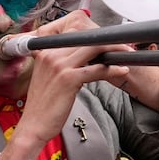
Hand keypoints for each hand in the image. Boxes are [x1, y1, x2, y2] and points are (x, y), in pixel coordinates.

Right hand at [11, 9, 117, 149]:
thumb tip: (82, 57)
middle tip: (122, 45)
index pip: (72, 34)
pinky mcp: (68, 79)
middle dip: (106, 40)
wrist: (33, 125)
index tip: (104, 40)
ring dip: (113, 49)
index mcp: (45, 52)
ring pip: (92, 48)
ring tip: (125, 53)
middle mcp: (51, 55)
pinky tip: (121, 70)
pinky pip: (96, 69)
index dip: (91, 37)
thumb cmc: (42, 106)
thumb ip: (60, 63)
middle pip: (84, 38)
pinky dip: (112, 69)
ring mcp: (59, 66)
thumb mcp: (47, 77)